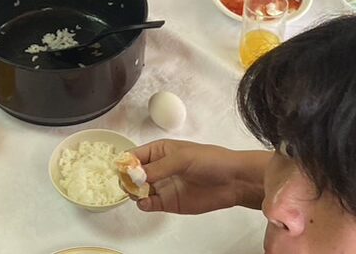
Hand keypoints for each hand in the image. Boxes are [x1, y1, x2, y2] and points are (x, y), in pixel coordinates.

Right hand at [130, 140, 264, 214]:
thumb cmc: (211, 161)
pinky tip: (146, 202)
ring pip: (138, 191)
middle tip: (128, 184)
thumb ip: (159, 167)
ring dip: (134, 193)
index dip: (126, 163)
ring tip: (138, 193)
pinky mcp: (168, 202)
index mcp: (160, 151)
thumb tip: (136, 175)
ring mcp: (162, 186)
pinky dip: (143, 204)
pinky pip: (149, 204)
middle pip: (133, 175)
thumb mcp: (183, 158)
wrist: (233, 181)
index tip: (122, 171)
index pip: (135, 155)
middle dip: (127, 179)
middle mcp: (158, 168)